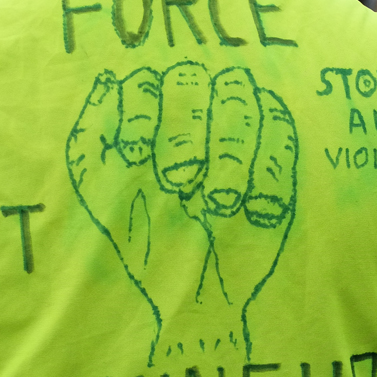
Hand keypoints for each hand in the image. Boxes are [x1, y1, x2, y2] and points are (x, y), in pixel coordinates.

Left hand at [66, 60, 297, 362]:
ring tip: (218, 203)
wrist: (186, 296)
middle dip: (183, 132)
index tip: (135, 156)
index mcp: (149, 118)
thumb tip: (107, 80)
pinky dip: (269, 167)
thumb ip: (93, 137)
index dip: (140, 111)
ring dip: (229, 150)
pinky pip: (283, 134)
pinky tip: (253, 208)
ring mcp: (237, 133)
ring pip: (243, 98)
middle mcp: (193, 115)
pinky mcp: (275, 161)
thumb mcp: (100, 195)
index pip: (145, 81)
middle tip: (177, 183)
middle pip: (194, 79)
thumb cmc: (139, 242)